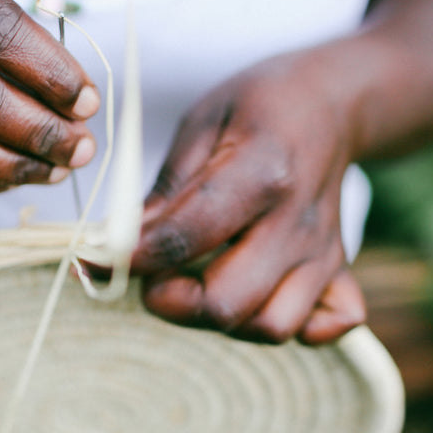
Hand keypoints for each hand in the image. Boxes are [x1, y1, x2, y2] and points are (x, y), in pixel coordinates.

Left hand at [131, 54, 365, 344]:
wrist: (332, 102)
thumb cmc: (257, 107)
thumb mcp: (201, 125)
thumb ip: (163, 192)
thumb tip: (113, 245)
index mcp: (262, 172)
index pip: (186, 238)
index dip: (131, 258)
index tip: (94, 259)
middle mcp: (297, 222)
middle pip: (228, 303)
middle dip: (172, 302)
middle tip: (151, 278)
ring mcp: (322, 251)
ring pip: (271, 327)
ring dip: (222, 322)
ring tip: (198, 288)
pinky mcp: (338, 269)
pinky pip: (326, 326)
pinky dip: (294, 330)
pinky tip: (259, 302)